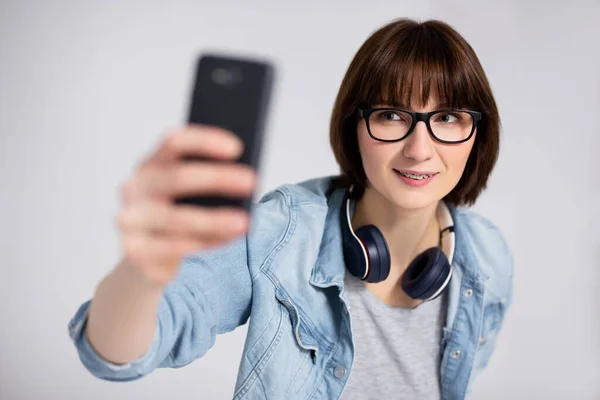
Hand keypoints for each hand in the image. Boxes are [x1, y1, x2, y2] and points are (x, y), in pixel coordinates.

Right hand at [117, 124, 255, 286]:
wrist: (146, 259)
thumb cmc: (179, 216)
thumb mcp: (191, 196)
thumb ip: (208, 182)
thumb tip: (246, 179)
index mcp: (151, 164)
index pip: (174, 142)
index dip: (205, 141)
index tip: (237, 148)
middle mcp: (135, 187)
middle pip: (178, 177)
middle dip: (218, 178)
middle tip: (252, 181)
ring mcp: (130, 219)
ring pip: (178, 218)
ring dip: (215, 219)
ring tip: (245, 222)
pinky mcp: (134, 250)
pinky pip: (174, 247)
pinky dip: (206, 242)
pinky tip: (229, 238)